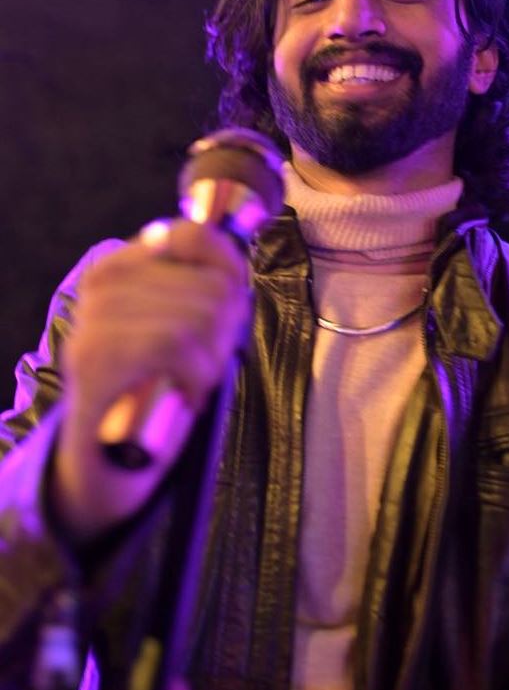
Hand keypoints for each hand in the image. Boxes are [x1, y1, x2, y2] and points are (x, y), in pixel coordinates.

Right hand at [51, 219, 250, 539]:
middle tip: (205, 361)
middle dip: (225, 330)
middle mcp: (101, 286)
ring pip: (200, 315)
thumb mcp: (178, 322)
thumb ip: (198, 285)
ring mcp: (93, 322)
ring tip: (193, 379)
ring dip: (212, 358)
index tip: (232, 300)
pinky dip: (197, 376)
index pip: (193, 234)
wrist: (104, 454)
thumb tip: (234, 263)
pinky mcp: (96, 361)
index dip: (229, 267)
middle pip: (211, 285)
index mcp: (120, 265)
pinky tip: (187, 393)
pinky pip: (176, 344)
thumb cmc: (154, 382)